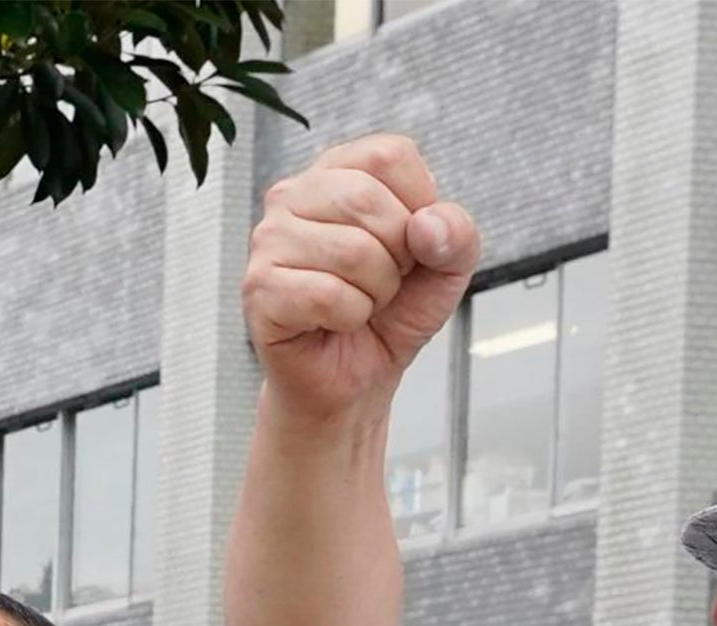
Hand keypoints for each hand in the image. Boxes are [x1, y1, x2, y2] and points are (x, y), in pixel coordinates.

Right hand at [244, 135, 477, 427]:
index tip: (409, 242)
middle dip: (397, 254)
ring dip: (375, 291)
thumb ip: (458, 234)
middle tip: (384, 281)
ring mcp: (268, 241)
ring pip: (350, 251)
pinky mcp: (258, 289)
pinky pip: (327, 296)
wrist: (354, 378)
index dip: (418, 204)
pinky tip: (335, 322)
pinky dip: (350, 317)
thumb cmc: (393, 312)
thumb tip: (426, 227)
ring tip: (360, 302)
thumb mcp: (447, 267)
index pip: (389, 155)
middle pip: (366, 199)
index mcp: (338, 170)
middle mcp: (293, 194)